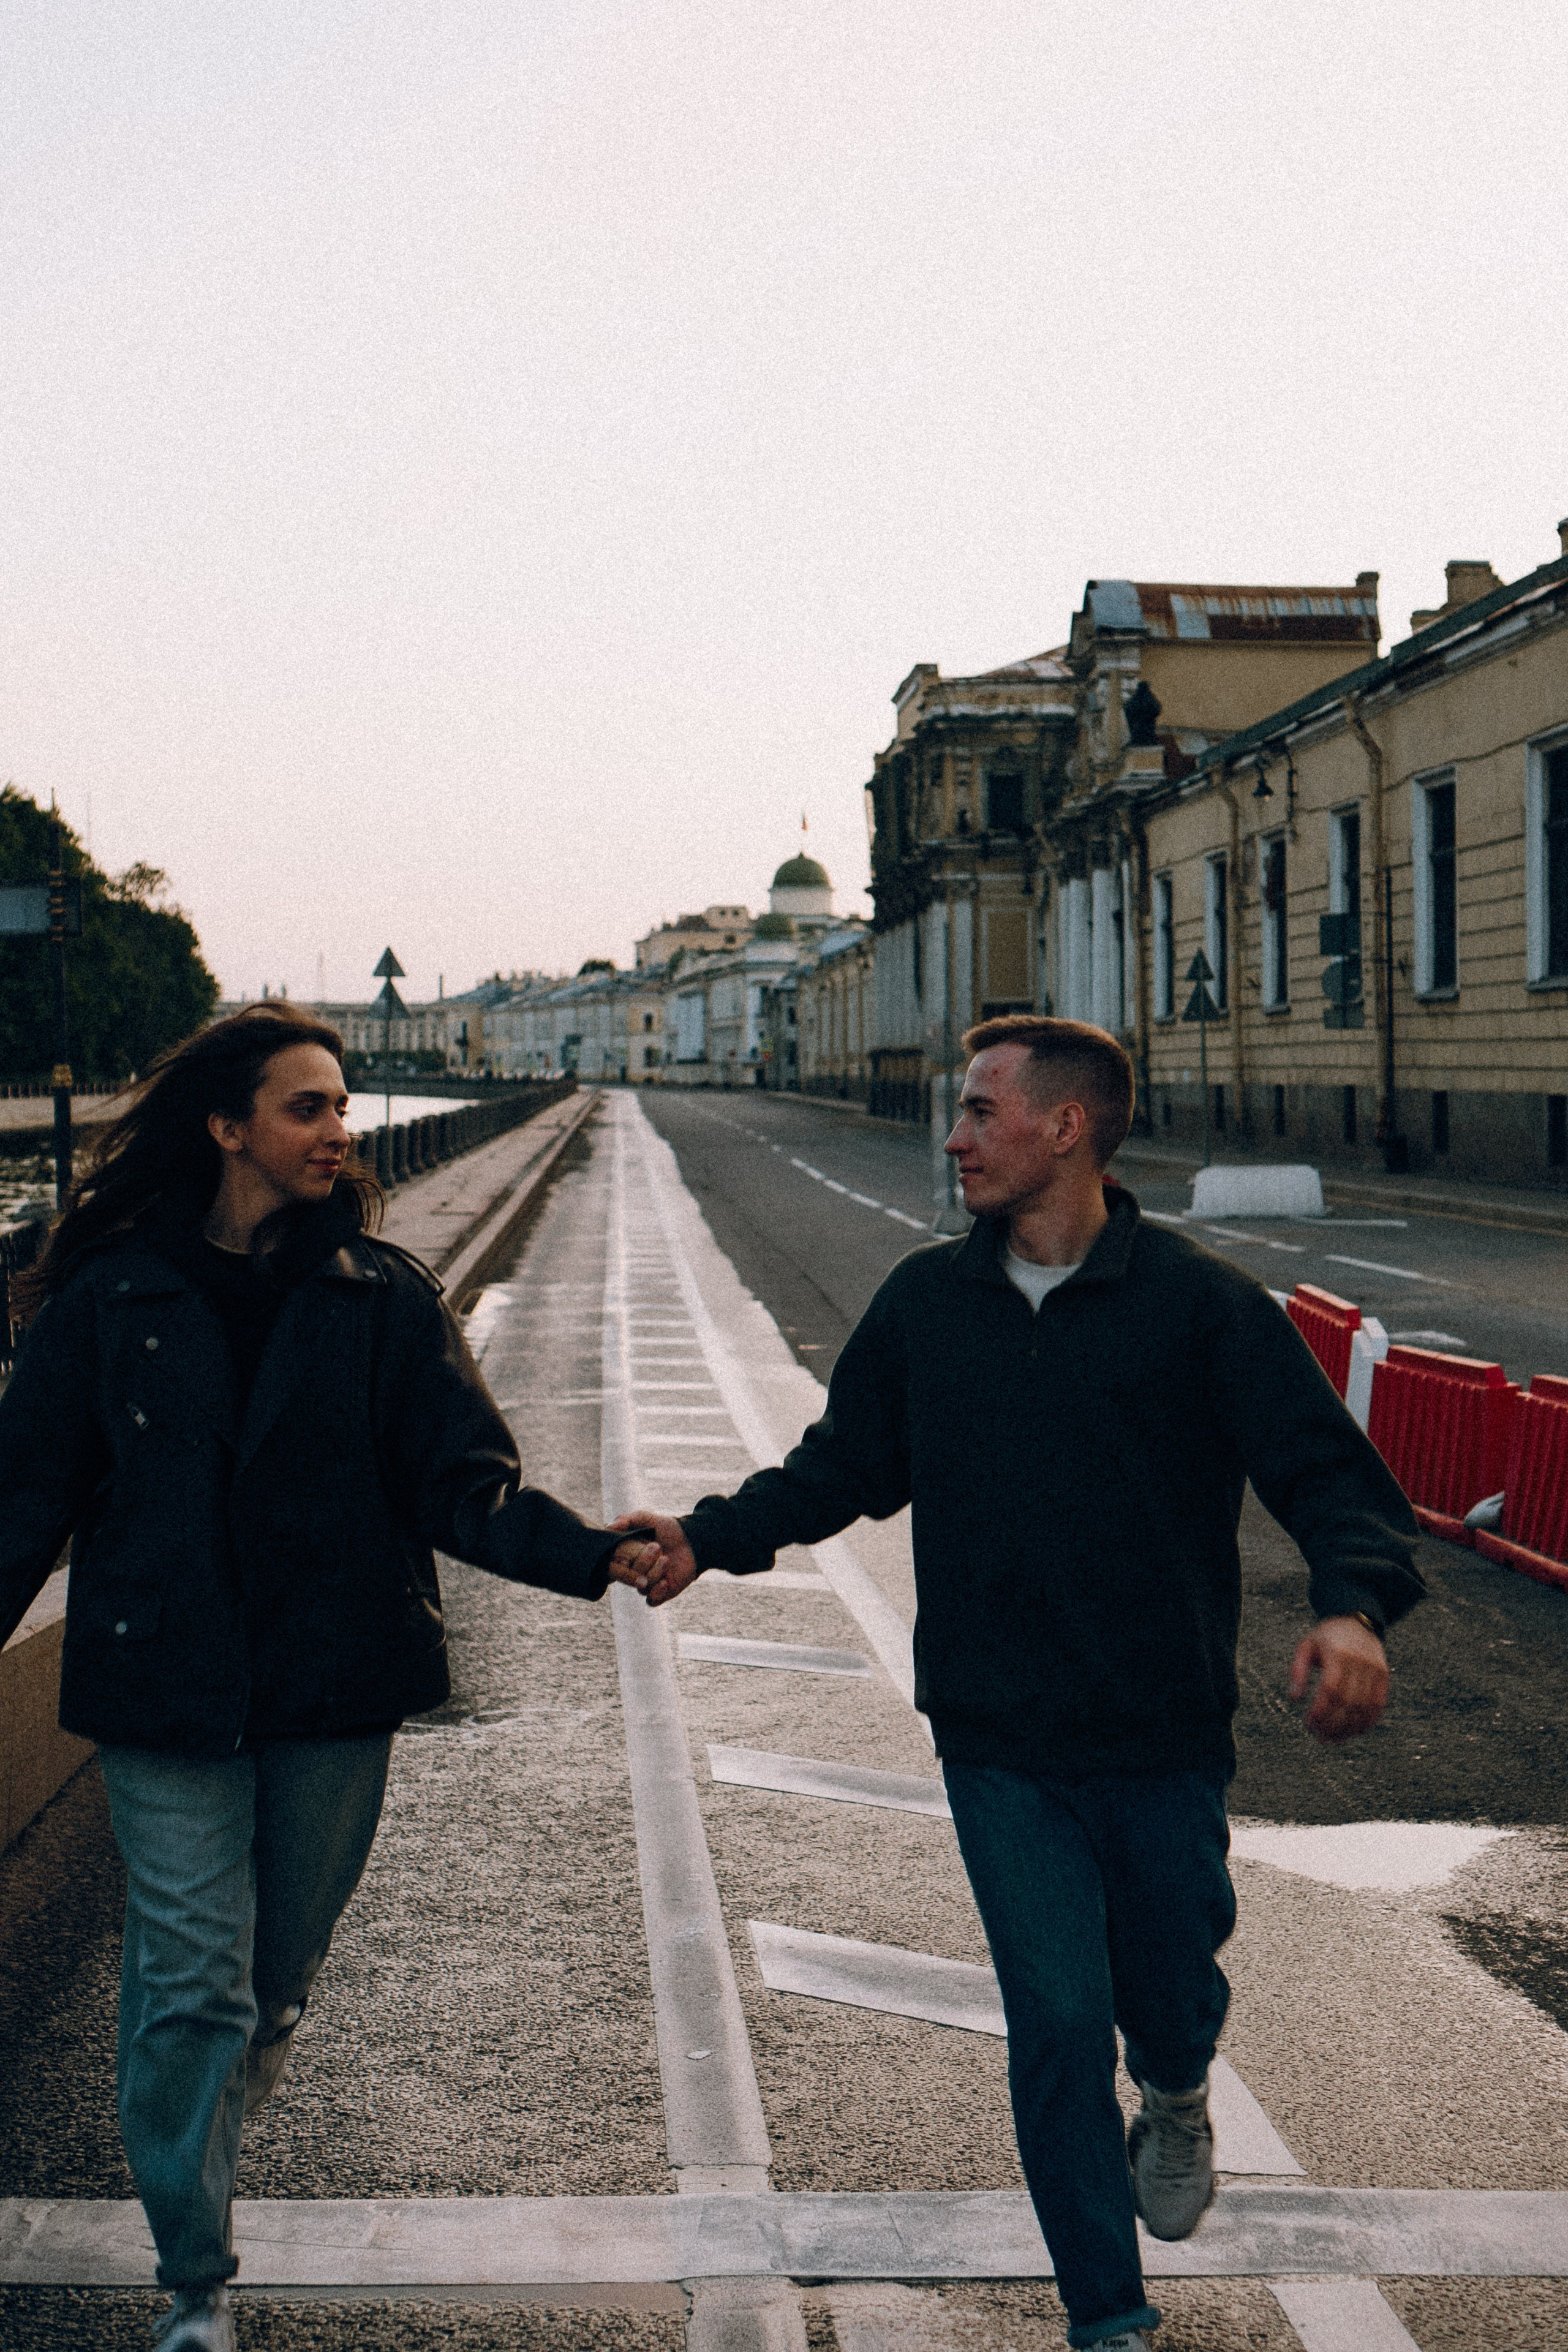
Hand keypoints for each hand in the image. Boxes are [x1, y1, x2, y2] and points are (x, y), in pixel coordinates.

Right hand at [610, 1510, 699, 1606]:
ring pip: (641, 1588)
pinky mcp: (661, 1593)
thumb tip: (608, 1527)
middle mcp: (635, 1571)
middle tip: (656, 1548)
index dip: (620, 1562)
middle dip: (642, 1563)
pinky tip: (665, 1582)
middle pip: (628, 1577)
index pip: (614, 1565)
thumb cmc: (668, 1528)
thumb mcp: (647, 1518)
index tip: (628, 1555)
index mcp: (627, 1556)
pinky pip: (651, 1601)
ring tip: (666, 1559)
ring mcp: (647, 1583)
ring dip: (654, 1573)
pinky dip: (656, 1593)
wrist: (693, 1540)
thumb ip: (627, 1519)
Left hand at [1289, 1615, 1388, 1743]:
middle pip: (1348, 1702)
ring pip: (1364, 1708)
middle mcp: (1359, 1662)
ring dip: (1348, 1728)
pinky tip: (1352, 1732)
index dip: (1321, 1710)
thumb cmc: (1326, 1637)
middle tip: (1320, 1737)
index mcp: (1338, 1654)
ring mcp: (1374, 1670)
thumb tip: (1294, 1698)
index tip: (1309, 1723)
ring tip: (1333, 1739)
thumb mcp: (1306, 1646)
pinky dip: (1366, 1722)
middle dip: (1333, 1724)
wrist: (1356, 1621)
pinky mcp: (1383, 1676)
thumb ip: (1298, 1670)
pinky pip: (1377, 1705)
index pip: (1331, 1689)